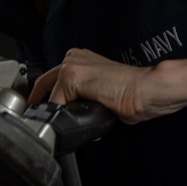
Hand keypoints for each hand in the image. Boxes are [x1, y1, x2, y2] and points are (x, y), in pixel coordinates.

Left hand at [26, 48, 186, 124]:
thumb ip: (82, 100)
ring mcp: (71, 65)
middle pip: (45, 84)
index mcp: (80, 59)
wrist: (147, 90)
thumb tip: (70, 118)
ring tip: (57, 127)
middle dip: (40, 105)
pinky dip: (60, 118)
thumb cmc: (133, 94)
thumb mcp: (100, 94)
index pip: (53, 80)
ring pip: (50, 95)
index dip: (46, 100)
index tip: (43, 114)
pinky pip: (56, 104)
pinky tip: (70, 125)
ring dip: (53, 113)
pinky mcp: (72, 76)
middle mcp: (73, 58)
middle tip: (39, 122)